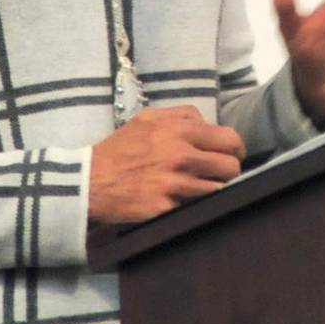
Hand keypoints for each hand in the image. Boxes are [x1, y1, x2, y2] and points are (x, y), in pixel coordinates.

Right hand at [87, 105, 244, 223]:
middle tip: (217, 175)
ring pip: (219, 191)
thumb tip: (208, 123)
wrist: (89, 181)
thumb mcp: (148, 118)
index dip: (235, 150)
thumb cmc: (120, 149)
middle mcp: (182, 156)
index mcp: (180, 130)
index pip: (231, 140)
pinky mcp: (166, 209)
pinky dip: (195, 207)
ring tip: (201, 189)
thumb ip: (182, 115)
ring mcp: (175, 184)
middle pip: (231, 168)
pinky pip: (197, 209)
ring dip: (213, 191)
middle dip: (228, 172)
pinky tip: (184, 202)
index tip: (230, 156)